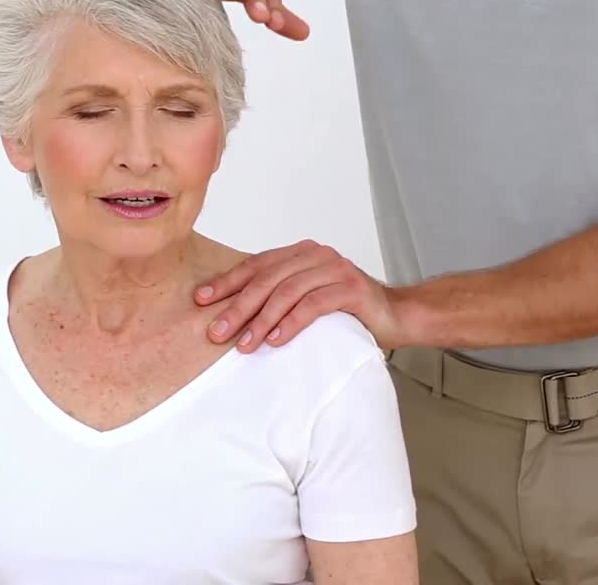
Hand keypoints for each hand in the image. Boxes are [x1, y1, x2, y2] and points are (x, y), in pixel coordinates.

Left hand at [196, 240, 407, 352]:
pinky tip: (274, 340)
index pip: (255, 265)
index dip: (227, 282)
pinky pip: (313, 305)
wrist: (397, 315)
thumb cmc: (346, 310)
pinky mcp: (351, 288)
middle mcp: (315, 255)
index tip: (201, 300)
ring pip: (287, 292)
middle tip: (216, 332)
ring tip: (243, 344)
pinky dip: (290, 324)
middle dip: (237, 306)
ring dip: (261, 320)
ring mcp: (335, 269)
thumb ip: (279, 295)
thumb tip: (231, 312)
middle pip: (267, 280)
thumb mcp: (306, 297)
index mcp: (299, 253)